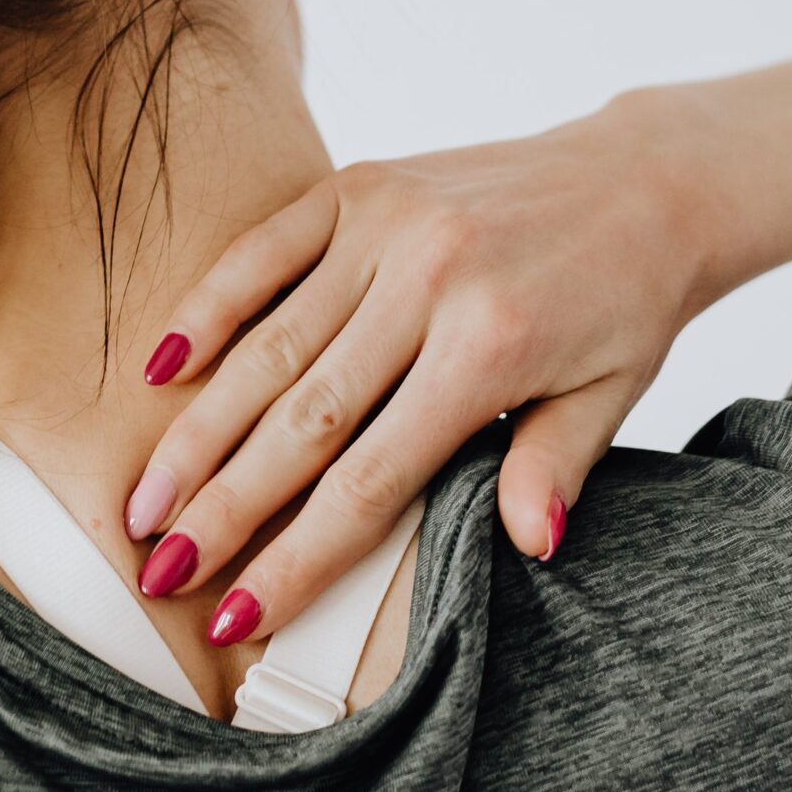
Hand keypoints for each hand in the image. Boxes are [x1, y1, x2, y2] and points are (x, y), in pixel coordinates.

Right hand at [124, 90, 708, 640]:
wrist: (647, 178)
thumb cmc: (624, 303)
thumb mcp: (611, 396)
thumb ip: (554, 469)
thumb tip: (526, 547)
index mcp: (491, 349)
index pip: (372, 480)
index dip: (298, 555)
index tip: (237, 614)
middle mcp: (429, 283)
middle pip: (301, 421)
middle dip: (222, 507)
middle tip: (158, 570)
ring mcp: (387, 227)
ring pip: (269, 347)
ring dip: (198, 432)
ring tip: (145, 502)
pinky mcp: (361, 186)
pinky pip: (264, 252)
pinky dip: (207, 308)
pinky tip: (157, 371)